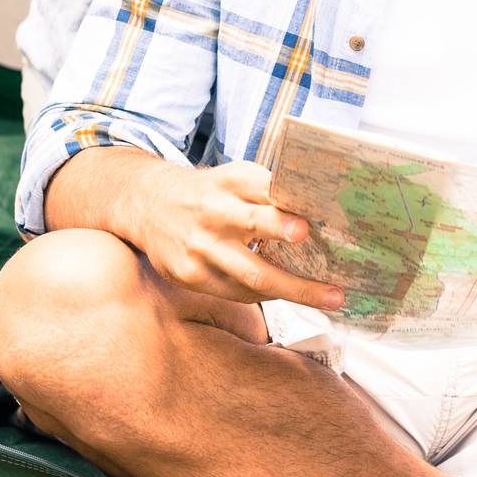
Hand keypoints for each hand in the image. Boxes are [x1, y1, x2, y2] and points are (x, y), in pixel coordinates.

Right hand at [137, 162, 345, 312]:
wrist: (148, 204)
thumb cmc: (208, 193)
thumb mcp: (233, 179)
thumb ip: (268, 192)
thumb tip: (319, 213)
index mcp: (228, 181)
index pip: (260, 188)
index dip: (282, 208)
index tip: (305, 227)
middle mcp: (212, 210)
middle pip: (254, 226)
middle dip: (289, 246)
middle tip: (319, 256)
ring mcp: (199, 246)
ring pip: (250, 275)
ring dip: (294, 290)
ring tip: (329, 298)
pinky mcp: (189, 275)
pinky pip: (236, 292)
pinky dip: (266, 295)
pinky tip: (288, 295)